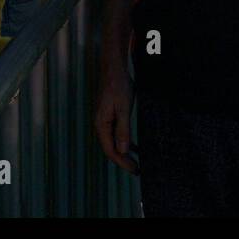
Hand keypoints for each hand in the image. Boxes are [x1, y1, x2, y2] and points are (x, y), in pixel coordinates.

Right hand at [94, 59, 137, 173]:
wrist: (114, 68)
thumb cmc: (118, 85)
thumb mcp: (123, 108)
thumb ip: (123, 129)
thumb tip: (123, 150)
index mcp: (101, 124)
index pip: (110, 150)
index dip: (122, 162)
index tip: (134, 169)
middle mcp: (101, 124)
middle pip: (111, 148)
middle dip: (123, 160)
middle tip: (137, 170)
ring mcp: (105, 120)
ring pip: (114, 142)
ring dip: (124, 152)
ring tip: (136, 162)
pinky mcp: (110, 116)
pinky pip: (116, 133)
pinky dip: (125, 141)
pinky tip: (134, 147)